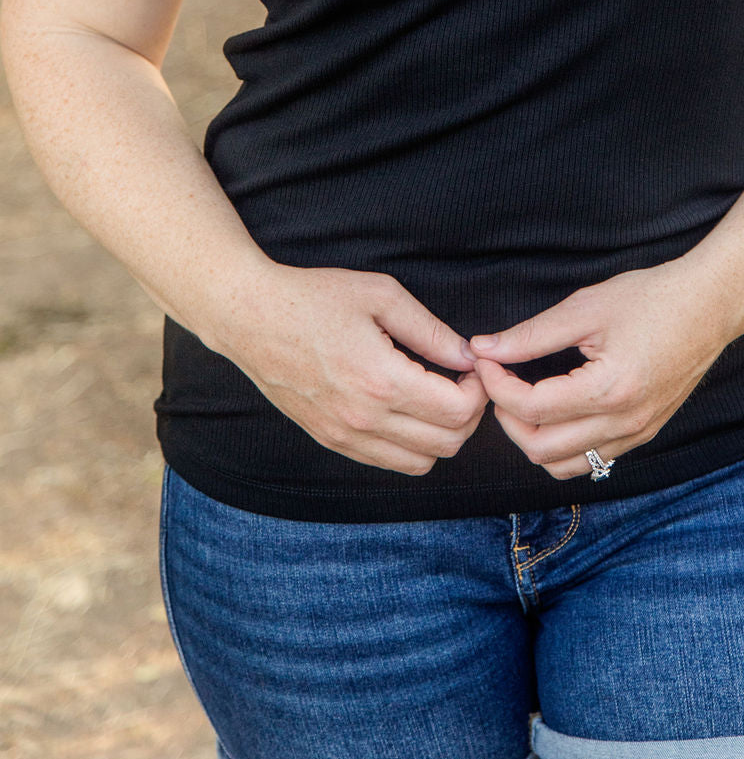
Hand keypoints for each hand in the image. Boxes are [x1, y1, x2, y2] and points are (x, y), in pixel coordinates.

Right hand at [220, 264, 488, 475]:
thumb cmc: (314, 297)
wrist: (249, 317)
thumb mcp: (381, 295)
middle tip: (461, 380)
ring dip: (442, 434)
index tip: (472, 365)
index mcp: (382, 380)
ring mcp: (345, 436)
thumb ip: (430, 330)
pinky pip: (387, 463)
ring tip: (436, 396)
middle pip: (448, 443)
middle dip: (469, 413)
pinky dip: (410, 446)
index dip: (479, 389)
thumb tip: (467, 355)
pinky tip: (406, 409)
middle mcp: (365, 419)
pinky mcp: (330, 441)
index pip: (458, 411)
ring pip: (421, 463)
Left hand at [468, 262, 737, 479]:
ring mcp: (637, 433)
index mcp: (608, 390)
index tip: (485, 359)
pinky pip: (592, 460)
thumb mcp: (585, 308)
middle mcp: (624, 422)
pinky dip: (563, 446)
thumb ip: (531, 334)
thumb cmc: (651, 298)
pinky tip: (555, 411)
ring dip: (532, 439)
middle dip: (507, 418)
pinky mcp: (644, 433)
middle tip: (498, 381)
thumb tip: (484, 348)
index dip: (496, 385)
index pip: (531, 408)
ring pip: (564, 466)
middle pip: (541, 448)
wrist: (710, 305)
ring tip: (522, 400)